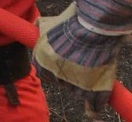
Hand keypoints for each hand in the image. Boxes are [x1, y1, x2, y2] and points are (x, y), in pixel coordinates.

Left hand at [33, 0, 131, 114]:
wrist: (92, 25)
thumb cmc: (72, 22)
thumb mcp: (49, 23)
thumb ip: (41, 28)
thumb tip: (36, 26)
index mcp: (42, 60)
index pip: (44, 73)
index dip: (54, 70)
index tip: (62, 67)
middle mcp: (56, 73)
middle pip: (62, 81)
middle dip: (69, 76)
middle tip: (80, 65)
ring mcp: (77, 81)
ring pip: (78, 91)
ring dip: (83, 87)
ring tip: (91, 74)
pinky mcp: (95, 86)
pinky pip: (95, 100)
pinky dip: (96, 105)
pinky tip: (94, 109)